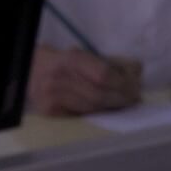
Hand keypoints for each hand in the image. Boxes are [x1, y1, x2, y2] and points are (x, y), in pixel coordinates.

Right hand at [28, 44, 143, 115]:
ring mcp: (51, 96)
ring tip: (124, 105)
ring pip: (91, 108)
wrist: (34, 71)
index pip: (103, 75)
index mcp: (73, 59)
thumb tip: (137, 74)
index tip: (136, 90)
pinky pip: (80, 115)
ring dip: (112, 108)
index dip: (123, 84)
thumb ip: (114, 63)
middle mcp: (60, 77)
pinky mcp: (48, 111)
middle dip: (121, 99)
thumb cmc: (69, 63)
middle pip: (98, 94)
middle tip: (134, 100)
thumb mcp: (89, 55)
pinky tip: (106, 111)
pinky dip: (97, 114)